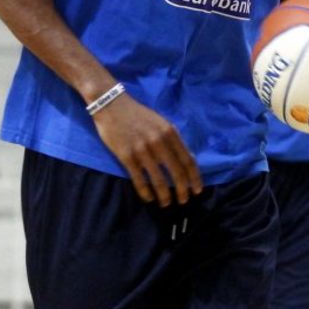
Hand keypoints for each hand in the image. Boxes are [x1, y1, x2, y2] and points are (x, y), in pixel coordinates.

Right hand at [91, 93, 202, 207]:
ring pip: (159, 180)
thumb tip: (187, 159)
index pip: (188, 160)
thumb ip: (173, 140)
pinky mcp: (127, 156)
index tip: (197, 190)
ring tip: (166, 203)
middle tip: (184, 201)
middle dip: (182, 191)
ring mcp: (143, 150)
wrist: (112, 105)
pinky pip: (140, 180)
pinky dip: (146, 192)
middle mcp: (159, 142)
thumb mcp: (161, 123)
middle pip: (177, 172)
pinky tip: (149, 199)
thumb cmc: (138, 115)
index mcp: (170, 132)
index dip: (194, 178)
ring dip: (165, 196)